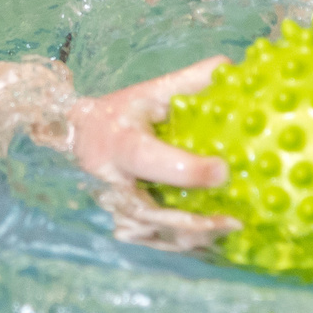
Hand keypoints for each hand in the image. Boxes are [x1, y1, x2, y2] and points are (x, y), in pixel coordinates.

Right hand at [59, 57, 238, 251]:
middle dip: (192, 221)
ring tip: (229, 232)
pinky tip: (213, 243)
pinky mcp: (122, 223)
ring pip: (154, 233)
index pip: (150, 159)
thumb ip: (189, 81)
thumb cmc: (123, 112)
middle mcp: (113, 181)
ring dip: (192, 238)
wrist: (79, 136)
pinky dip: (183, 245)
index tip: (223, 170)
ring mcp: (114, 208)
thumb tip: (233, 67)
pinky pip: (153, 242)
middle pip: (150, 210)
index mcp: (121, 144)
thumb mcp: (150, 91)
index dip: (186, 169)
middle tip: (234, 220)